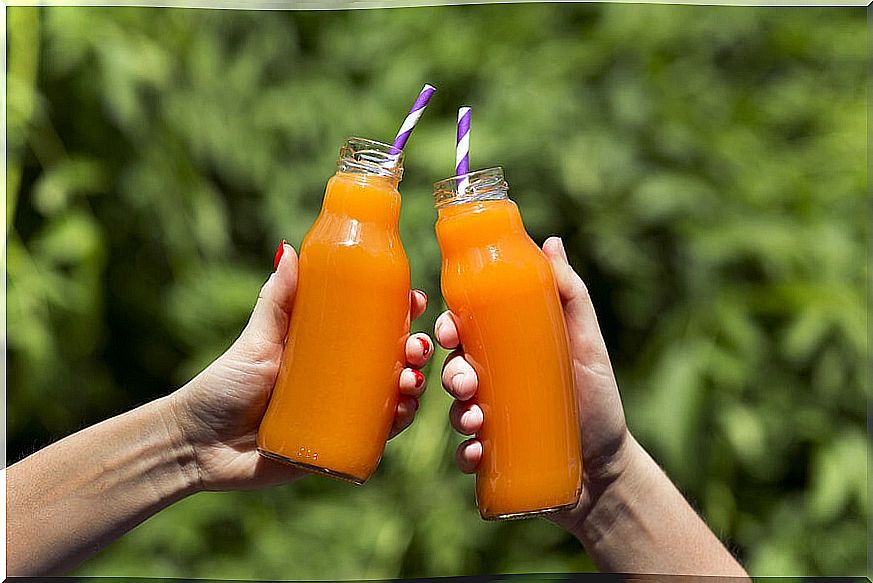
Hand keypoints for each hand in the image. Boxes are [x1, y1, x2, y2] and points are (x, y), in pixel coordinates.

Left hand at [170, 242, 432, 490]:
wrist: (197, 447)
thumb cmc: (222, 387)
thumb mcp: (256, 340)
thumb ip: (276, 300)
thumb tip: (289, 249)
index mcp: (324, 347)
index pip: (372, 324)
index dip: (400, 312)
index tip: (415, 300)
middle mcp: (339, 377)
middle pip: (392, 358)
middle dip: (415, 349)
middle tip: (416, 347)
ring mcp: (341, 412)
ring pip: (392, 395)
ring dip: (413, 384)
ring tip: (409, 381)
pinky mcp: (338, 446)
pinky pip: (378, 435)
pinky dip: (398, 422)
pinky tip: (404, 411)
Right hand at [434, 236, 633, 530]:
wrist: (606, 468)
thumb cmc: (598, 400)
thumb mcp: (587, 345)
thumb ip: (570, 294)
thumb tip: (552, 243)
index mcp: (506, 351)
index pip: (465, 331)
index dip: (448, 327)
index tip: (450, 331)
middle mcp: (492, 383)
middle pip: (453, 369)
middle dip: (450, 373)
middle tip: (465, 382)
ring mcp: (488, 421)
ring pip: (455, 409)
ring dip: (457, 412)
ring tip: (475, 421)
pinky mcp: (490, 457)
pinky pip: (466, 453)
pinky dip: (467, 453)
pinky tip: (477, 452)